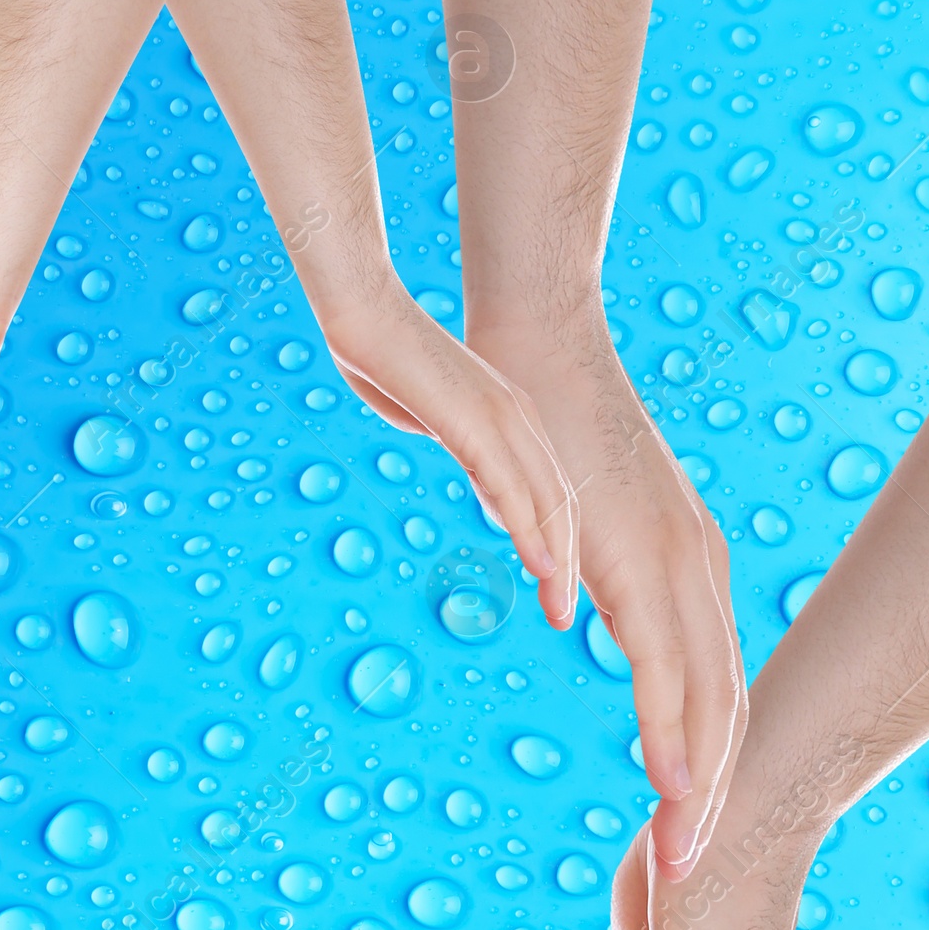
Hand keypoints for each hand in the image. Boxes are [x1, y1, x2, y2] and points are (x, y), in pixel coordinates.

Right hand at [320, 284, 578, 627]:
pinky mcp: (474, 420)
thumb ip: (447, 434)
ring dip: (558, 560)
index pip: (547, 490)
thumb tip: (446, 444)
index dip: (557, 542)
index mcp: (509, 416)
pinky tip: (541, 565)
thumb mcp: (424, 408)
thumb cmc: (380, 356)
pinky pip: (511, 485)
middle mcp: (518, 416)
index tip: (557, 586)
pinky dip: (529, 528)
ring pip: (545, 499)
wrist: (361, 311)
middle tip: (566, 618)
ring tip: (561, 609)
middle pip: (559, 502)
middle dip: (567, 565)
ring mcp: (501, 416)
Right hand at [468, 315, 746, 876]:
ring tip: (681, 858)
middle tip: (687, 878)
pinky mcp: (643, 554)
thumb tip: (571, 595)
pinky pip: (669, 662)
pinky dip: (675, 729)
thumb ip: (588, 564)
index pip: (712, 690)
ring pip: (712, 696)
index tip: (680, 836)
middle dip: (714, 802)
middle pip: (728, 708)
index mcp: (685, 566)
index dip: (704, 769)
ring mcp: (679, 559)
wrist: (531, 337)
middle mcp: (699, 567)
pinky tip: (667, 781)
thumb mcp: (578, 515)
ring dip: (702, 785)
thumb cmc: (542, 423)